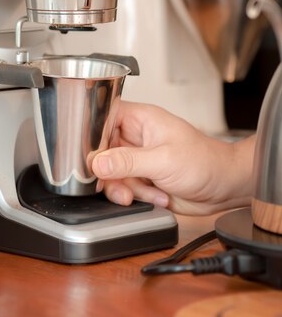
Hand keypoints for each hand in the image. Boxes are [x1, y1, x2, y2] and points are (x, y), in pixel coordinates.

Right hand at [92, 101, 254, 214]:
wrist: (224, 187)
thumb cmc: (204, 161)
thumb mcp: (163, 160)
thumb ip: (128, 162)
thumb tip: (98, 163)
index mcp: (140, 119)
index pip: (103, 119)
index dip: (93, 137)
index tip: (91, 157)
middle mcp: (136, 137)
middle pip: (103, 152)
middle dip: (110, 173)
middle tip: (120, 184)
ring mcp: (139, 159)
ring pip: (111, 174)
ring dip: (126, 188)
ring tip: (146, 193)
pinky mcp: (143, 179)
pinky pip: (124, 188)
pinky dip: (137, 197)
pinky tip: (156, 196)